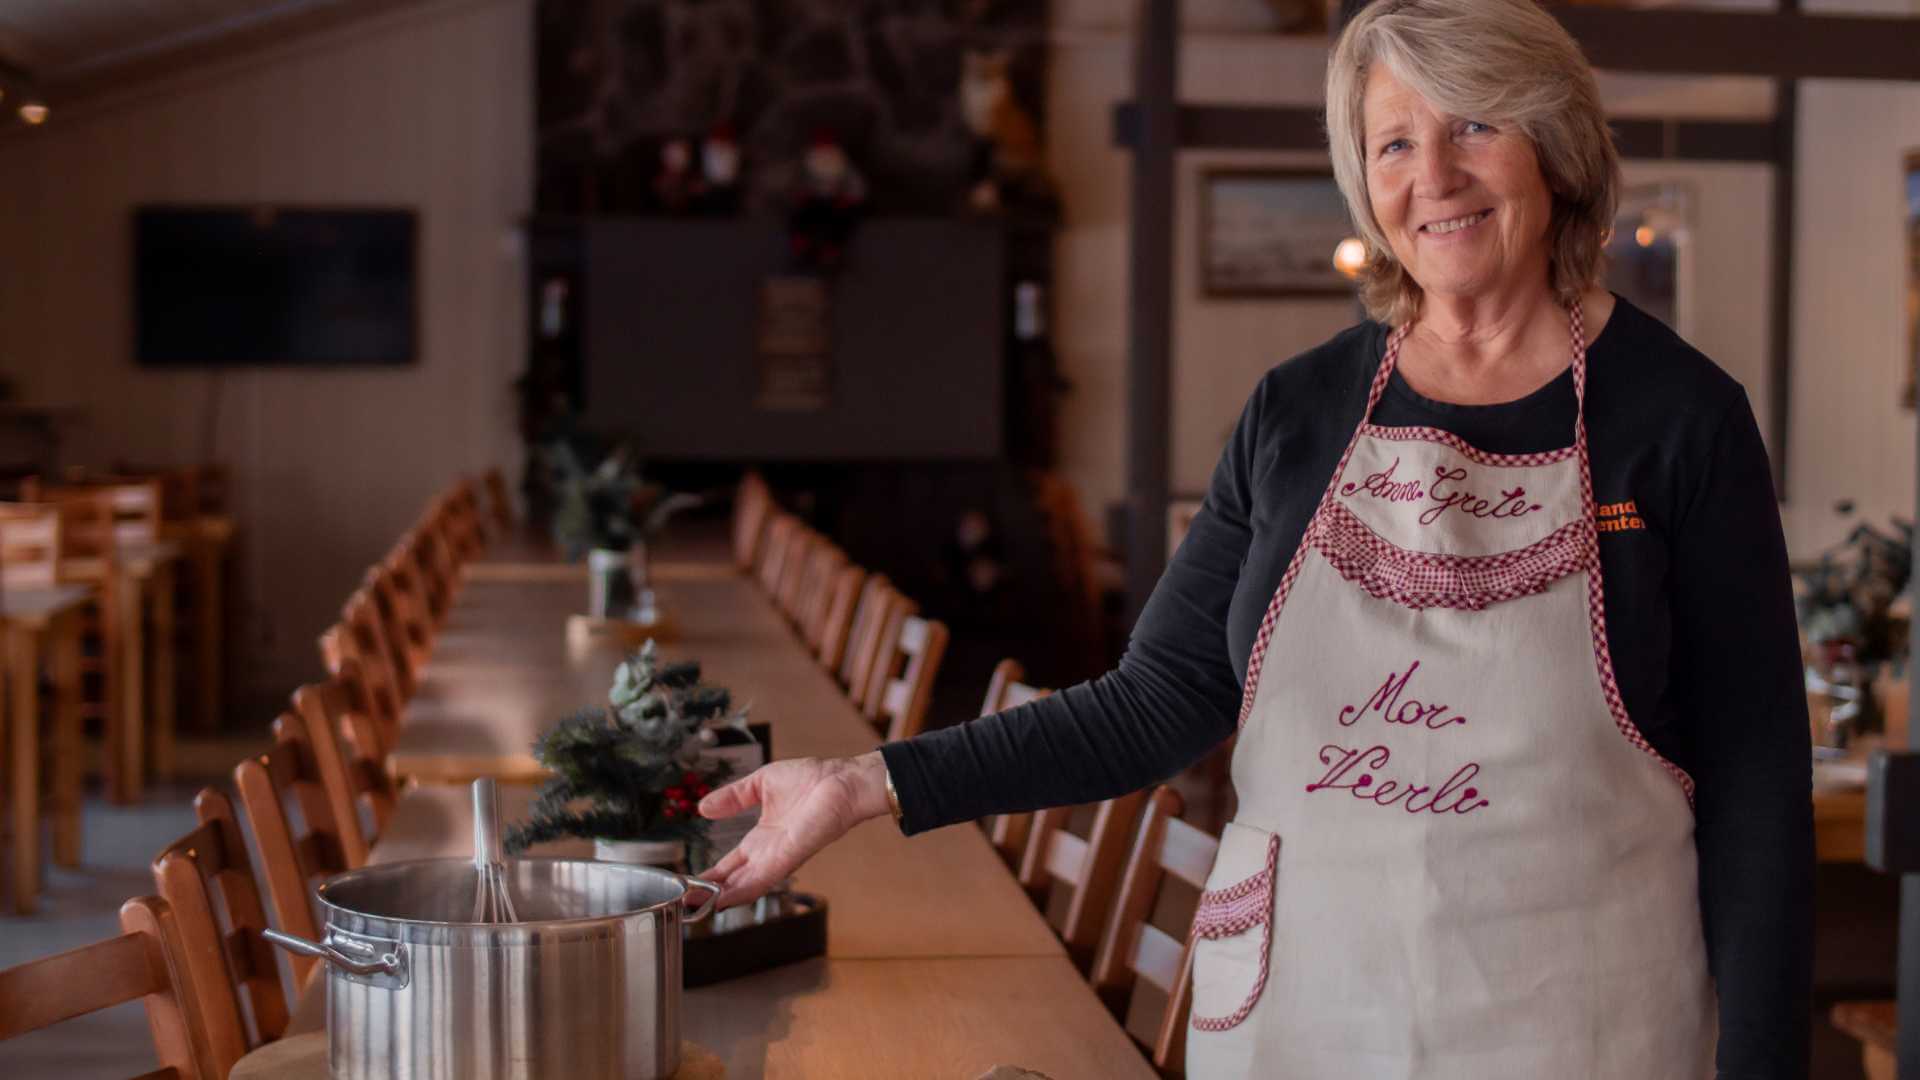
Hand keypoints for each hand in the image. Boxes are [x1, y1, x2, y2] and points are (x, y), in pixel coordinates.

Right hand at [697, 751, 891, 907]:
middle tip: (682, 903)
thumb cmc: (811, 779)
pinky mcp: (791, 856)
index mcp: (762, 838)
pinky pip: (763, 877)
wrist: (841, 780)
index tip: (687, 884)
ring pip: (745, 885)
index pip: (731, 864)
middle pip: (734, 880)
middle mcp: (769, 853)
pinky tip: (722, 899)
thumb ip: (733, 797)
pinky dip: (741, 890)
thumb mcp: (760, 784)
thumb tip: (703, 808)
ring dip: (720, 896)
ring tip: (694, 907)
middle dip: (708, 893)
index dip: (710, 875)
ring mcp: (779, 858)